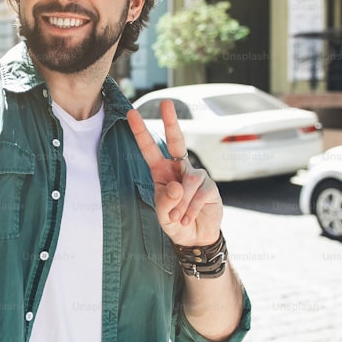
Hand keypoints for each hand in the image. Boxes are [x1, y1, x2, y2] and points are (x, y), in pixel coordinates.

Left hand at [127, 100, 223, 246]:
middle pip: (176, 141)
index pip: (149, 149)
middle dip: (171, 121)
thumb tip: (177, 185)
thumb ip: (165, 202)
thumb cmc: (175, 223)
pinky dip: (190, 210)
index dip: (141, 132)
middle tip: (166, 103)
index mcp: (161, 172)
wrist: (196, 238)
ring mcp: (196, 176)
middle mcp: (179, 168)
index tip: (131, 113)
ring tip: (178, 218)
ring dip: (181, 205)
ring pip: (188, 182)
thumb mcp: (163, 216)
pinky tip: (187, 220)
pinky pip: (199, 195)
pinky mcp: (210, 187)